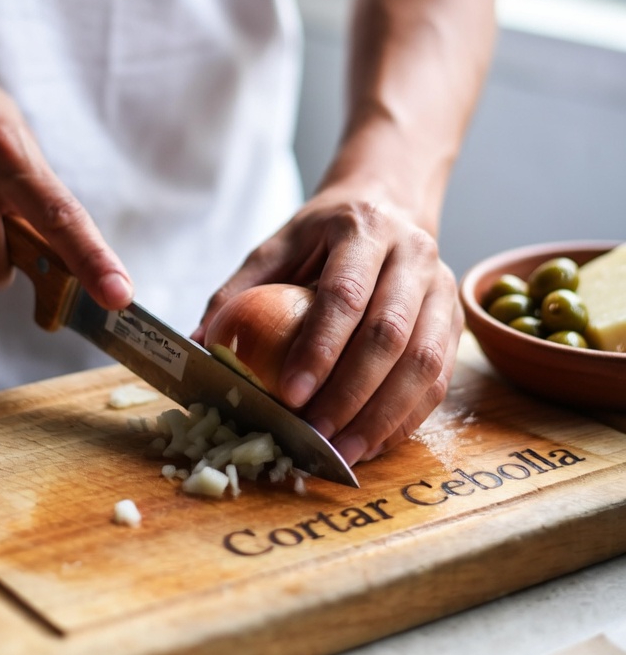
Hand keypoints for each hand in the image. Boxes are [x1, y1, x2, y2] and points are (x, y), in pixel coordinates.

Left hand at [197, 185, 461, 465]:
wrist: (389, 202)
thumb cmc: (324, 233)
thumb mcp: (278, 244)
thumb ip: (239, 290)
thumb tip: (199, 343)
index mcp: (363, 229)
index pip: (346, 294)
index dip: (320, 347)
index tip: (290, 394)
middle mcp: (413, 255)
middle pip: (391, 334)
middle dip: (351, 393)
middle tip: (314, 434)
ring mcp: (443, 289)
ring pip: (424, 363)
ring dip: (383, 416)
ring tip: (343, 452)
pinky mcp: (456, 320)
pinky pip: (439, 379)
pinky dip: (406, 419)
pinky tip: (372, 443)